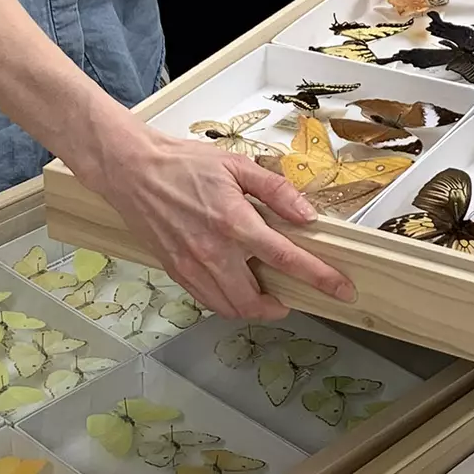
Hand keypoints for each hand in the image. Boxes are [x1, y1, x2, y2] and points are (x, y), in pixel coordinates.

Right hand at [77, 126, 354, 319]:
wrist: (132, 170)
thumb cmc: (184, 164)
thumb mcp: (237, 165)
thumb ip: (275, 191)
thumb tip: (306, 214)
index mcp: (234, 223)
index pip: (286, 259)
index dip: (319, 277)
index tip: (341, 289)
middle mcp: (213, 252)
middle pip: (255, 301)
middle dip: (281, 306)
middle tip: (294, 296)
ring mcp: (191, 267)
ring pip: (230, 308)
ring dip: (254, 309)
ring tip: (267, 296)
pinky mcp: (176, 272)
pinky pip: (207, 302)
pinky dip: (227, 304)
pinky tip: (236, 289)